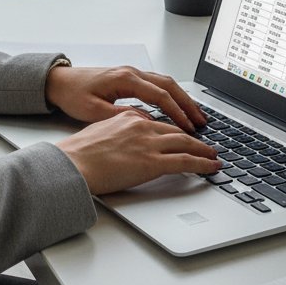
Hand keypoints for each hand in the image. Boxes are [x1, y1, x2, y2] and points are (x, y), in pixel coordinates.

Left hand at [44, 64, 207, 132]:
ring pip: (165, 83)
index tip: (189, 127)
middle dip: (188, 104)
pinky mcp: (129, 78)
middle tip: (202, 122)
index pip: (160, 95)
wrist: (59, 81)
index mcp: (125, 79)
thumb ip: (122, 117)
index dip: (177, 112)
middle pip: (169, 85)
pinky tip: (176, 108)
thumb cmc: (73, 95)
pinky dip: (170, 96)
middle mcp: (132, 73)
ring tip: (195, 117)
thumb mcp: (94, 111)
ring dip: (182, 99)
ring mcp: (131, 74)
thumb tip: (147, 123)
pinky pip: (156, 84)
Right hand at [56, 112, 220, 195]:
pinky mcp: (152, 162)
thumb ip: (118, 132)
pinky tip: (212, 167)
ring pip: (185, 142)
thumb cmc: (78, 154)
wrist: (72, 164)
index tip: (182, 135)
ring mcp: (148, 143)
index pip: (159, 122)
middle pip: (176, 130)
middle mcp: (141, 125)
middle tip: (207, 144)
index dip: (174, 129)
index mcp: (128, 118)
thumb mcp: (99, 132)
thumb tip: (126, 143)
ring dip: (203, 149)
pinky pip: (186, 161)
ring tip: (213, 156)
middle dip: (194, 137)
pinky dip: (203, 163)